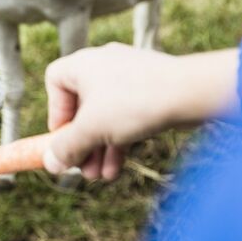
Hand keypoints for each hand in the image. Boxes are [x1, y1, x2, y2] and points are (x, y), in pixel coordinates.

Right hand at [43, 44, 239, 180]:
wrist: (190, 93)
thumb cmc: (134, 103)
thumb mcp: (92, 130)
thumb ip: (67, 147)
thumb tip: (51, 162)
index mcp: (83, 64)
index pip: (55, 81)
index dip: (55, 112)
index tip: (62, 138)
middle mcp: (104, 66)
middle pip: (81, 106)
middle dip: (81, 142)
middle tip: (83, 169)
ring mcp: (129, 77)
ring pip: (105, 116)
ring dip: (99, 148)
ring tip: (100, 176)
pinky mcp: (150, 90)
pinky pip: (126, 116)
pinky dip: (119, 141)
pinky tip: (117, 169)